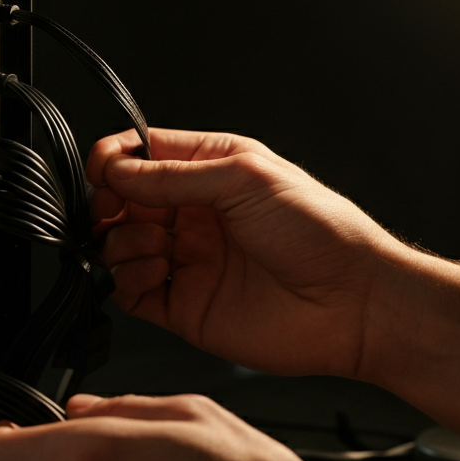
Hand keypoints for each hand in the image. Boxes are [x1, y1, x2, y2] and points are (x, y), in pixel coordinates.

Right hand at [87, 129, 402, 376]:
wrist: (353, 303)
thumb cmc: (322, 233)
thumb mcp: (246, 179)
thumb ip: (175, 176)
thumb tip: (119, 170)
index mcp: (212, 171)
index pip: (143, 155)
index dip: (116, 159)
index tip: (106, 170)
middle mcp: (196, 215)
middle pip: (122, 200)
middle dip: (109, 202)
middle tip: (115, 207)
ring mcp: (189, 260)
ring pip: (119, 245)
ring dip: (122, 240)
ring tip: (158, 244)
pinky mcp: (185, 305)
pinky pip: (132, 291)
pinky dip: (129, 279)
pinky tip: (158, 270)